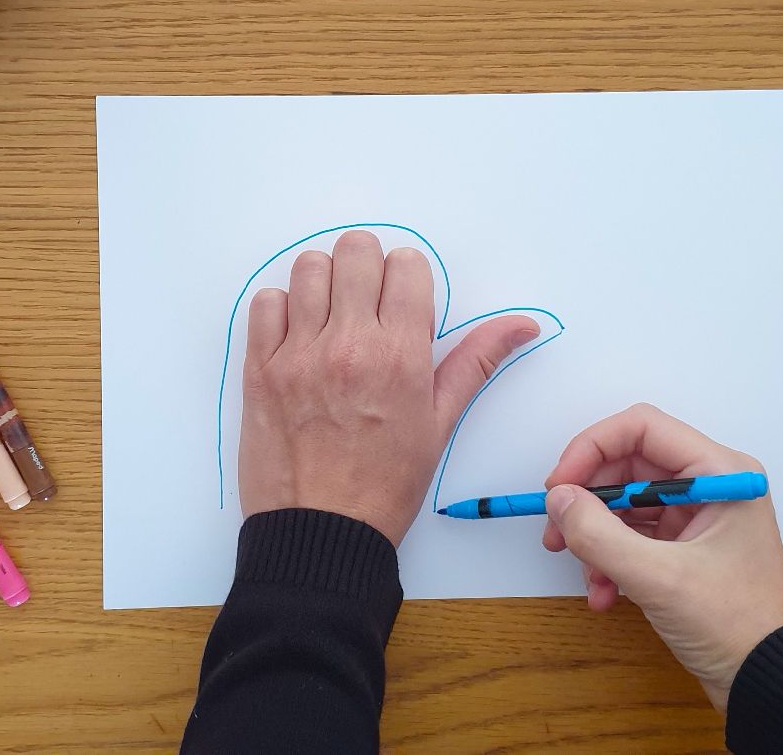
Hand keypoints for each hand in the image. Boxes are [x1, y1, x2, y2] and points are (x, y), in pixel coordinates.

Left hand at [240, 230, 537, 545]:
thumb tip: (522, 324)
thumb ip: (476, 360)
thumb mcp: (439, 422)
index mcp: (400, 356)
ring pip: (309, 267)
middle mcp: (349, 345)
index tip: (402, 301)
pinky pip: (265, 303)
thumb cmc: (383, 485)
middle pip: (356, 250)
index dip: (407, 276)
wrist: (319, 532)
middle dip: (367, 267)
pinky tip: (298, 336)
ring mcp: (299, 354)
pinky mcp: (260, 368)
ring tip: (331, 317)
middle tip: (367, 301)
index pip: (405, 265)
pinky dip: (281, 309)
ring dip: (324, 282)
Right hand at [541, 404, 782, 709]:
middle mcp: (709, 485)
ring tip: (588, 577)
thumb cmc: (736, 624)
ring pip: (624, 503)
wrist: (769, 681)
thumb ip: (600, 535)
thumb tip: (558, 499)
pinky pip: (633, 536)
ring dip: (596, 538)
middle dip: (587, 499)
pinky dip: (610, 561)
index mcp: (720, 472)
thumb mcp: (660, 578)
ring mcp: (696, 517)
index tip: (559, 485)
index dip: (592, 448)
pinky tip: (605, 595)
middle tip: (556, 533)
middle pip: (628, 466)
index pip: (642, 429)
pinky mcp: (684, 547)